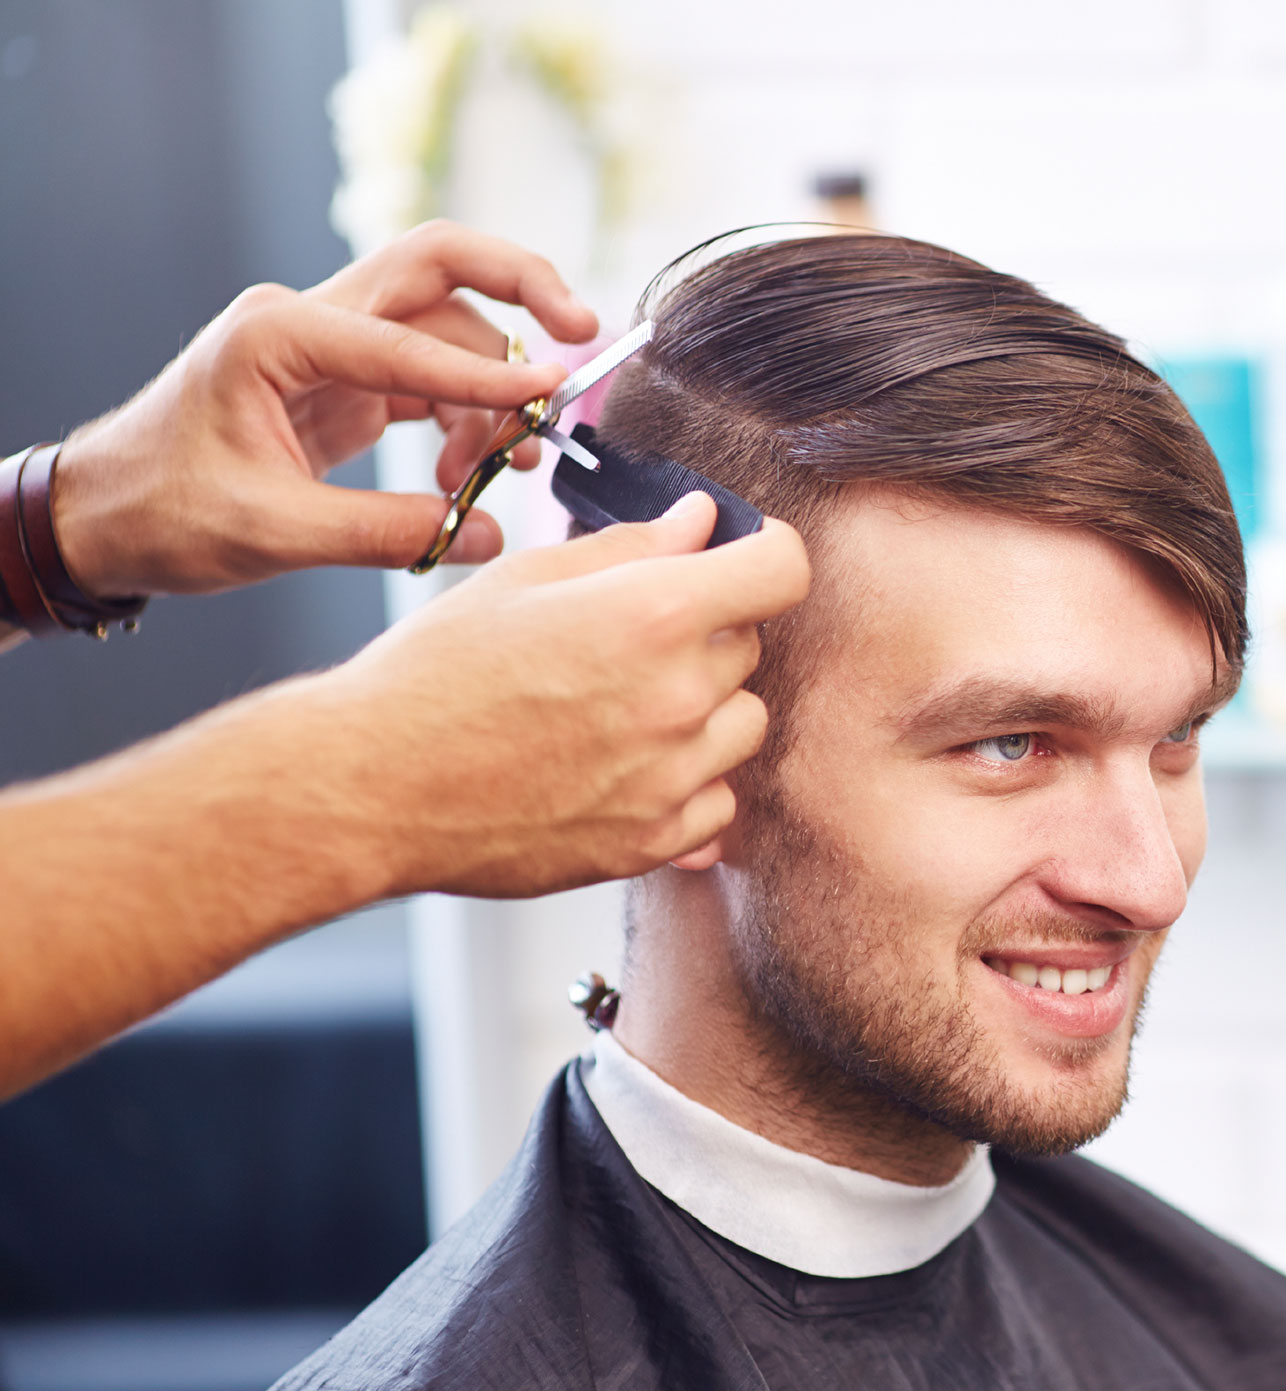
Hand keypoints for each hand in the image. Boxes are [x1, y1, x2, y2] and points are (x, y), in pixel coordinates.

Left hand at [47, 221, 600, 597]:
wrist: (105, 518)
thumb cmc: (163, 510)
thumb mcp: (273, 532)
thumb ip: (387, 531)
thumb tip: (485, 533)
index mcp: (278, 333)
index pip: (407, 342)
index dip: (486, 376)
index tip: (551, 396)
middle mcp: (310, 320)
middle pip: (439, 266)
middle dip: (521, 289)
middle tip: (586, 333)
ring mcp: (334, 346)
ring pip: (449, 335)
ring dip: (492, 395)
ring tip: (504, 469)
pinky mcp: (349, 384)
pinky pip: (434, 380)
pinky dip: (468, 420)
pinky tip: (467, 476)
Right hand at [304, 494, 811, 898]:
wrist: (371, 786)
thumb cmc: (432, 676)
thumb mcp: (525, 581)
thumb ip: (631, 547)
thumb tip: (702, 523)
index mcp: (652, 615)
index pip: (783, 570)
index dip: (766, 553)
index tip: (743, 556)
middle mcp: (677, 697)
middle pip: (751, 646)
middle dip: (708, 630)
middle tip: (628, 638)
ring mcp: (670, 776)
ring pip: (744, 724)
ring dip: (705, 708)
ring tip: (620, 705)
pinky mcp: (652, 841)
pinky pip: (718, 801)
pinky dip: (687, 782)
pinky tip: (622, 766)